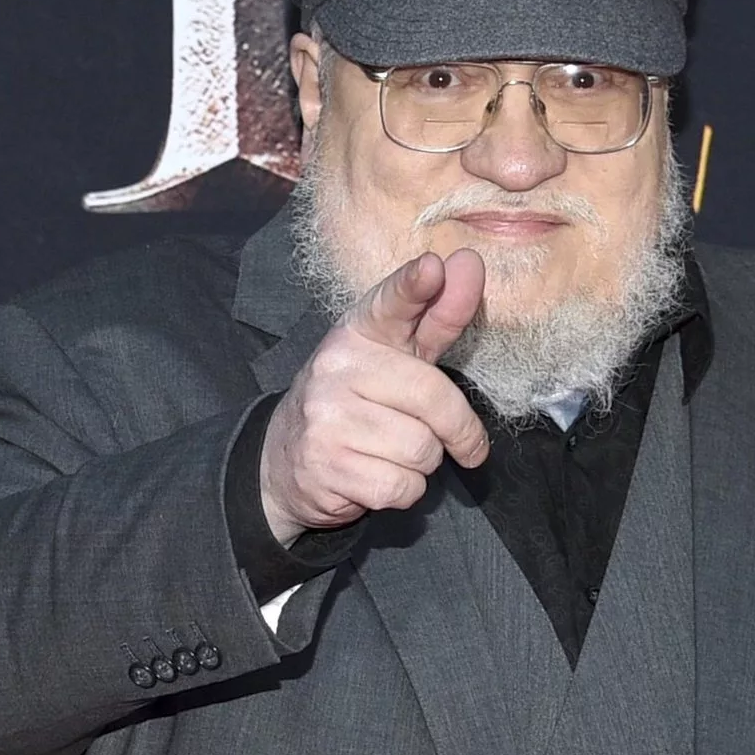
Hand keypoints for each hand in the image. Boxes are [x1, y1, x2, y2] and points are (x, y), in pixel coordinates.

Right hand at [258, 250, 489, 545]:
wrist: (285, 461)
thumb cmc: (358, 401)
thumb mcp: (395, 355)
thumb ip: (436, 317)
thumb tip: (469, 263)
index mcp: (358, 333)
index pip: (389, 304)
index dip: (413, 286)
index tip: (433, 267)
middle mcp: (336, 367)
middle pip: (433, 398)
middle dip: (459, 430)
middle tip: (464, 444)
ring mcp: (326, 418)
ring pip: (423, 449)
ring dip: (424, 462)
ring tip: (395, 453)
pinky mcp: (326, 467)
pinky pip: (403, 487)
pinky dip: (405, 490)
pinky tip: (378, 477)